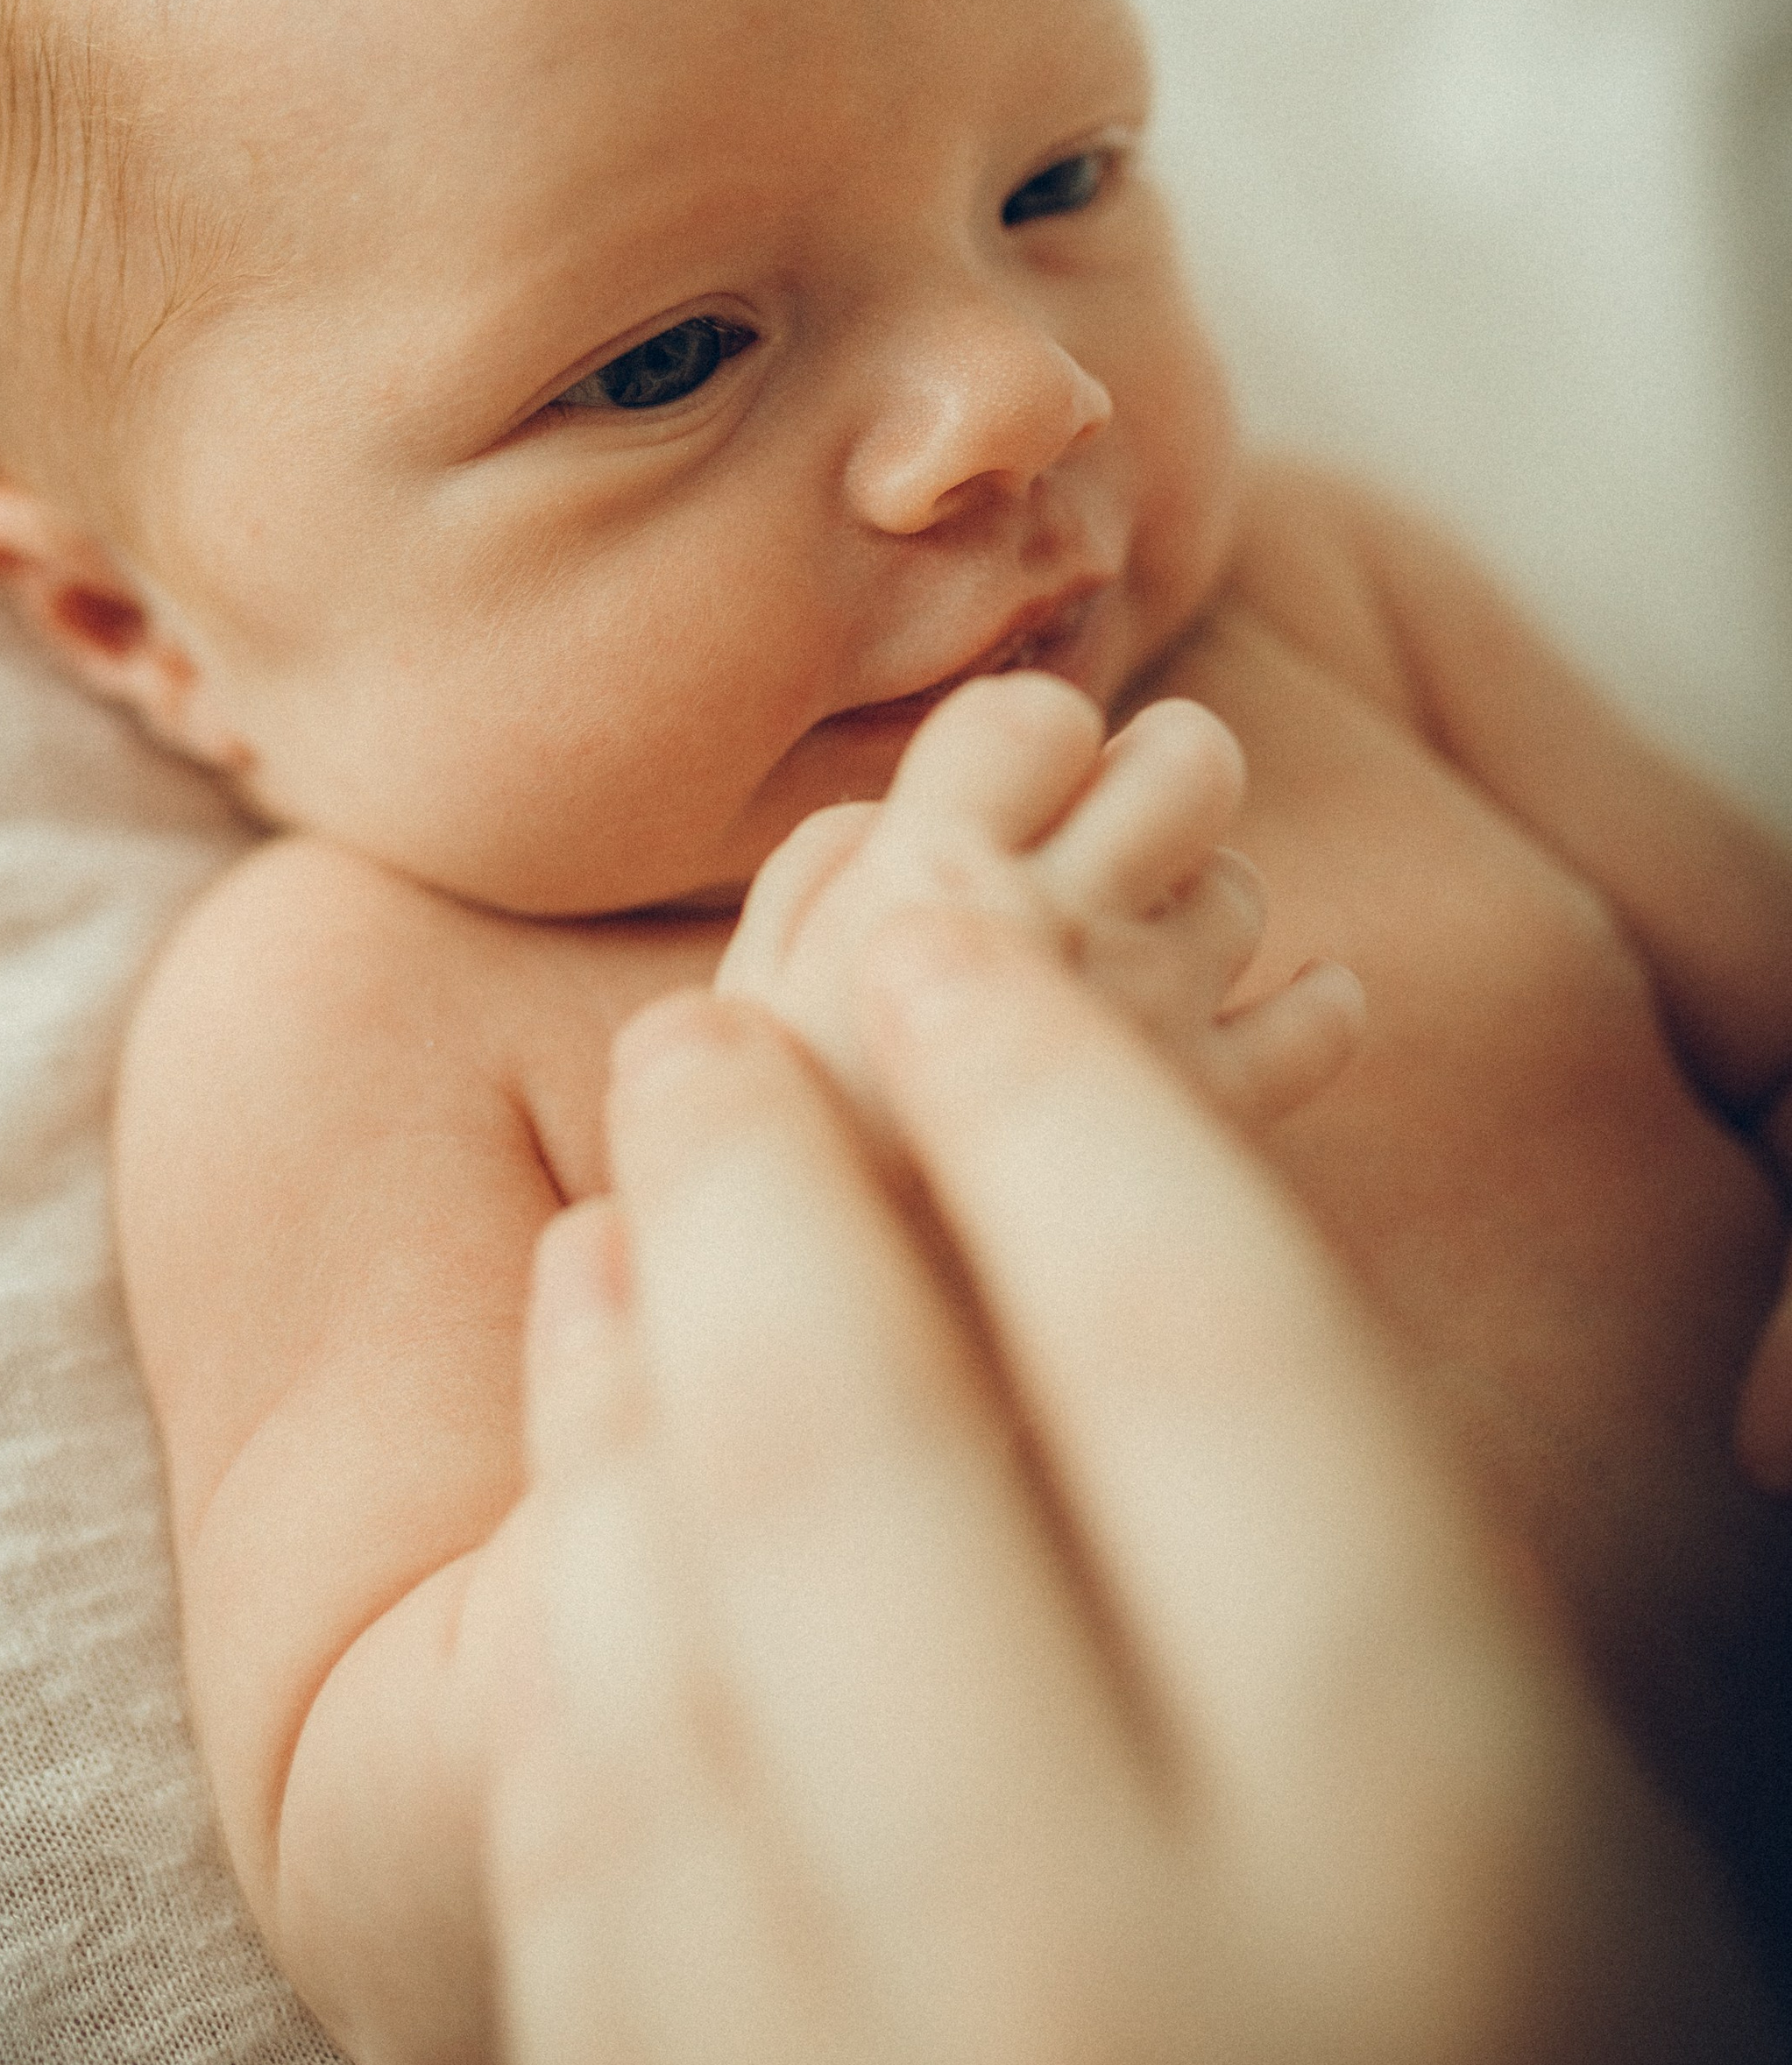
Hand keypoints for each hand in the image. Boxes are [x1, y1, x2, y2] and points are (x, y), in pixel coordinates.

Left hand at [489, 912, 1791, 2064]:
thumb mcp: (1640, 1897)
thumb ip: (1503, 1591)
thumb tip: (1460, 1269)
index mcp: (1435, 1892)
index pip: (1184, 1334)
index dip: (1049, 1069)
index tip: (954, 920)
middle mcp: (1122, 2014)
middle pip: (867, 1433)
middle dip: (784, 1160)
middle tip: (730, 1004)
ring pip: (665, 1610)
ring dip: (637, 1349)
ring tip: (641, 1185)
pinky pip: (584, 1836)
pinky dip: (578, 1590)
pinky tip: (600, 1454)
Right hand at [719, 669, 1362, 1143]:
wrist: (857, 1350)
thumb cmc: (776, 1162)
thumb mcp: (742, 990)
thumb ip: (824, 875)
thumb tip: (901, 818)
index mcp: (929, 881)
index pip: (1035, 714)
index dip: (1019, 742)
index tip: (990, 796)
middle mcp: (1067, 925)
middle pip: (1191, 759)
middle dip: (1156, 776)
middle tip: (1103, 832)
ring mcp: (1159, 1016)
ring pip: (1244, 883)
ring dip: (1199, 899)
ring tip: (1134, 949)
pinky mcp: (1225, 1116)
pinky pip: (1322, 1022)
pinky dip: (1318, 1004)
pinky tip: (1293, 1004)